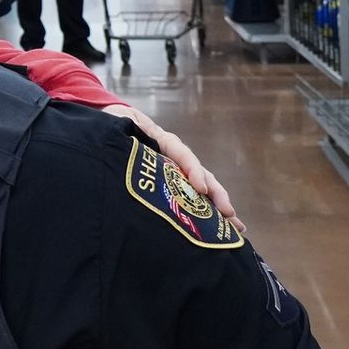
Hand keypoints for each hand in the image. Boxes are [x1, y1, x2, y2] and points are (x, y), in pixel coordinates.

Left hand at [101, 103, 241, 229]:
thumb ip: (129, 125)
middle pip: (200, 175)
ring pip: (201, 188)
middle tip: (230, 214)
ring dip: (218, 206)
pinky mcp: (171, 184)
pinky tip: (218, 227)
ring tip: (235, 225)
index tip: (200, 188)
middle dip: (216, 195)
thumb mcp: (123, 121)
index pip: (183, 155)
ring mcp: (176, 171)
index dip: (192, 170)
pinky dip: (205, 212)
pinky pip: (190, 198)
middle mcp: (176, 157)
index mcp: (164, 141)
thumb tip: (130, 129)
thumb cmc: (118, 122)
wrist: (113, 125)